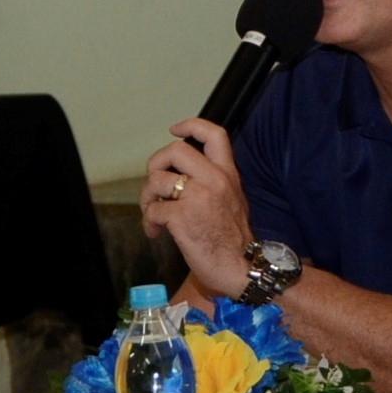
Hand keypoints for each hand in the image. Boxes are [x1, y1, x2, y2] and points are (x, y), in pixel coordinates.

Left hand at [139, 118, 253, 297]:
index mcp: (228, 175)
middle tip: (156, 184)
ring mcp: (198, 197)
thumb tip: (181, 176)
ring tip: (155, 215)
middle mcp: (215, 180)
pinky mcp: (182, 217)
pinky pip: (153, 210)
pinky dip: (150, 222)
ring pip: (156, 180)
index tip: (176, 130)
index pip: (214, 135)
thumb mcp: (233, 200)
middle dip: (155, 164)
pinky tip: (158, 233)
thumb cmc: (234, 239)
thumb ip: (213, 182)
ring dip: (148, 199)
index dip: (191, 125)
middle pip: (175, 150)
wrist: (243, 267)